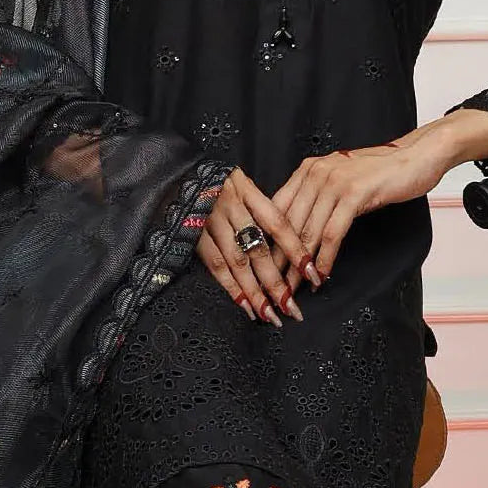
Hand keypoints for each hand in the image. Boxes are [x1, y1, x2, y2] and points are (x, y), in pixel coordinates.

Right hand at [195, 166, 323, 326]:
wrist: (176, 173)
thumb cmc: (215, 182)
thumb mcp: (241, 183)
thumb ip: (261, 208)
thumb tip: (291, 241)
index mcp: (247, 191)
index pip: (278, 224)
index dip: (296, 250)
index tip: (311, 273)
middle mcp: (231, 206)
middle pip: (259, 249)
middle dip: (277, 283)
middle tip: (292, 308)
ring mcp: (210, 221)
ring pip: (238, 262)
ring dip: (255, 292)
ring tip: (270, 315)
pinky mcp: (193, 234)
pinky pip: (215, 265)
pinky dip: (231, 287)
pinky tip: (245, 305)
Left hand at [270, 122, 456, 297]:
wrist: (416, 156)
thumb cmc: (380, 173)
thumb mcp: (340, 181)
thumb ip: (318, 198)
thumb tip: (298, 229)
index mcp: (307, 170)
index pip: (276, 208)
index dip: (266, 239)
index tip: (262, 265)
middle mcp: (314, 173)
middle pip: (287, 224)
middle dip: (279, 260)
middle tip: (273, 286)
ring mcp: (333, 182)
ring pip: (308, 231)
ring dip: (299, 266)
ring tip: (295, 289)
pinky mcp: (354, 194)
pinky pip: (332, 233)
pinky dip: (325, 258)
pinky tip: (322, 275)